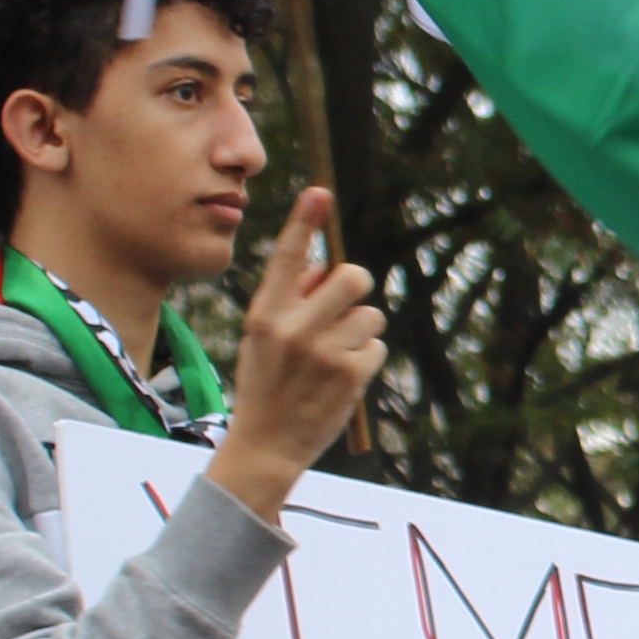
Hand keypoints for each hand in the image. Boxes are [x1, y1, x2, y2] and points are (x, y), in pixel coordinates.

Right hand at [204, 189, 383, 520]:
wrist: (265, 446)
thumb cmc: (266, 385)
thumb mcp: (262, 340)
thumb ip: (288, 302)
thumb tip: (321, 267)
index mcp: (264, 314)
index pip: (286, 258)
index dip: (304, 222)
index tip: (319, 192)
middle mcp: (292, 328)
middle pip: (351, 277)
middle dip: (356, 288)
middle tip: (346, 307)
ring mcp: (323, 352)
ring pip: (370, 315)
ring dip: (360, 333)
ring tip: (333, 360)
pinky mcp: (349, 375)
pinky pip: (376, 348)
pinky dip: (365, 362)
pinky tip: (341, 382)